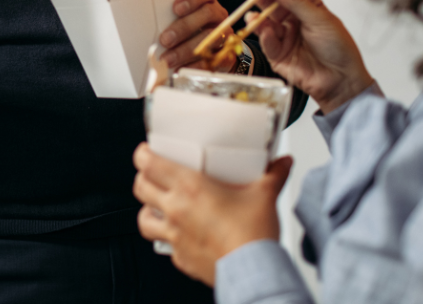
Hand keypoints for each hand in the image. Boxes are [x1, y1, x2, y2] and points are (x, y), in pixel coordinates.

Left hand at [133, 143, 292, 285]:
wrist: (253, 271)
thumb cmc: (253, 236)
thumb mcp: (264, 195)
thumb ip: (274, 174)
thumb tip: (282, 163)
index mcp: (190, 188)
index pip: (148, 164)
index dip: (142, 154)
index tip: (147, 151)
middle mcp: (176, 210)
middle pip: (140, 187)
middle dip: (143, 178)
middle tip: (153, 174)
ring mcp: (175, 235)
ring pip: (143, 218)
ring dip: (148, 209)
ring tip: (159, 206)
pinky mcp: (180, 257)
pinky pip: (164, 244)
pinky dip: (168, 237)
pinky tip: (181, 234)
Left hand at [157, 0, 232, 71]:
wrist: (207, 56)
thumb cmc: (186, 32)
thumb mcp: (177, 20)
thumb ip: (167, 17)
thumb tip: (142, 23)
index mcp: (207, 1)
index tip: (176, 8)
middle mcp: (218, 16)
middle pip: (208, 13)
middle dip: (184, 27)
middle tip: (165, 40)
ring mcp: (225, 35)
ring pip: (211, 38)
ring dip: (187, 50)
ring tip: (168, 59)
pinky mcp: (227, 56)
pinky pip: (215, 59)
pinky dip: (196, 66)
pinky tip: (181, 69)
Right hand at [244, 0, 372, 113]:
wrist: (341, 79)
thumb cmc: (338, 47)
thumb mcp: (319, 18)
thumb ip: (295, 1)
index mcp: (306, 6)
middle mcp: (293, 19)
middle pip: (272, 2)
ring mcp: (284, 36)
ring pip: (265, 21)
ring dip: (257, 15)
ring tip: (252, 12)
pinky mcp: (276, 54)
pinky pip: (266, 41)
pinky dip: (263, 34)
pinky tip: (263, 29)